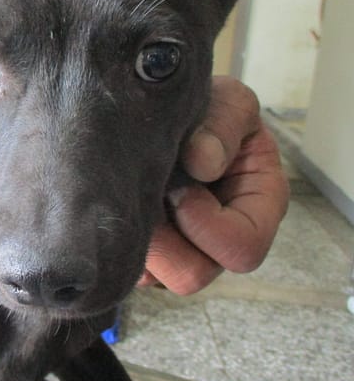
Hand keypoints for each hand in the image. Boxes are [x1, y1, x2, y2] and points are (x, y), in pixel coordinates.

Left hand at [141, 76, 289, 293]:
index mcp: (260, 205)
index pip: (243, 249)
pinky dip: (119, 238)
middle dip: (164, 238)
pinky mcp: (149, 253)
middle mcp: (223, 237)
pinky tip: (120, 203)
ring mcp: (183, 249)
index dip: (207, 226)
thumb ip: (223, 125)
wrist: (161, 109)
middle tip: (148, 196)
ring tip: (132, 196)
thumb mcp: (228, 103)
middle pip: (193, 275)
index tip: (180, 191)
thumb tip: (204, 161)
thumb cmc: (208, 111)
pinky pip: (126, 268)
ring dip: (139, 237)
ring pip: (155, 277)